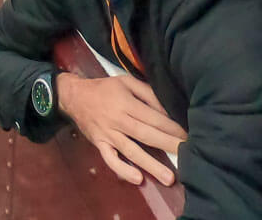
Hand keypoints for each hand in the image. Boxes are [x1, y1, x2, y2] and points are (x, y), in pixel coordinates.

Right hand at [57, 73, 186, 185]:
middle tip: (187, 155)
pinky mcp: (100, 144)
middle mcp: (117, 119)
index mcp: (126, 102)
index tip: (187, 136)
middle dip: (167, 145)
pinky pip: (110, 159)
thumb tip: (167, 109)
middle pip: (145, 135)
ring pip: (131, 150)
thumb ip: (147, 93)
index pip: (153, 117)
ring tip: (168, 177)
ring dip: (151, 165)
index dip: (171, 127)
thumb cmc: (104, 88)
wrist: (74, 96)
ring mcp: (108, 134)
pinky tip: (137, 179)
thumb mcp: (126, 81)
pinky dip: (123, 170)